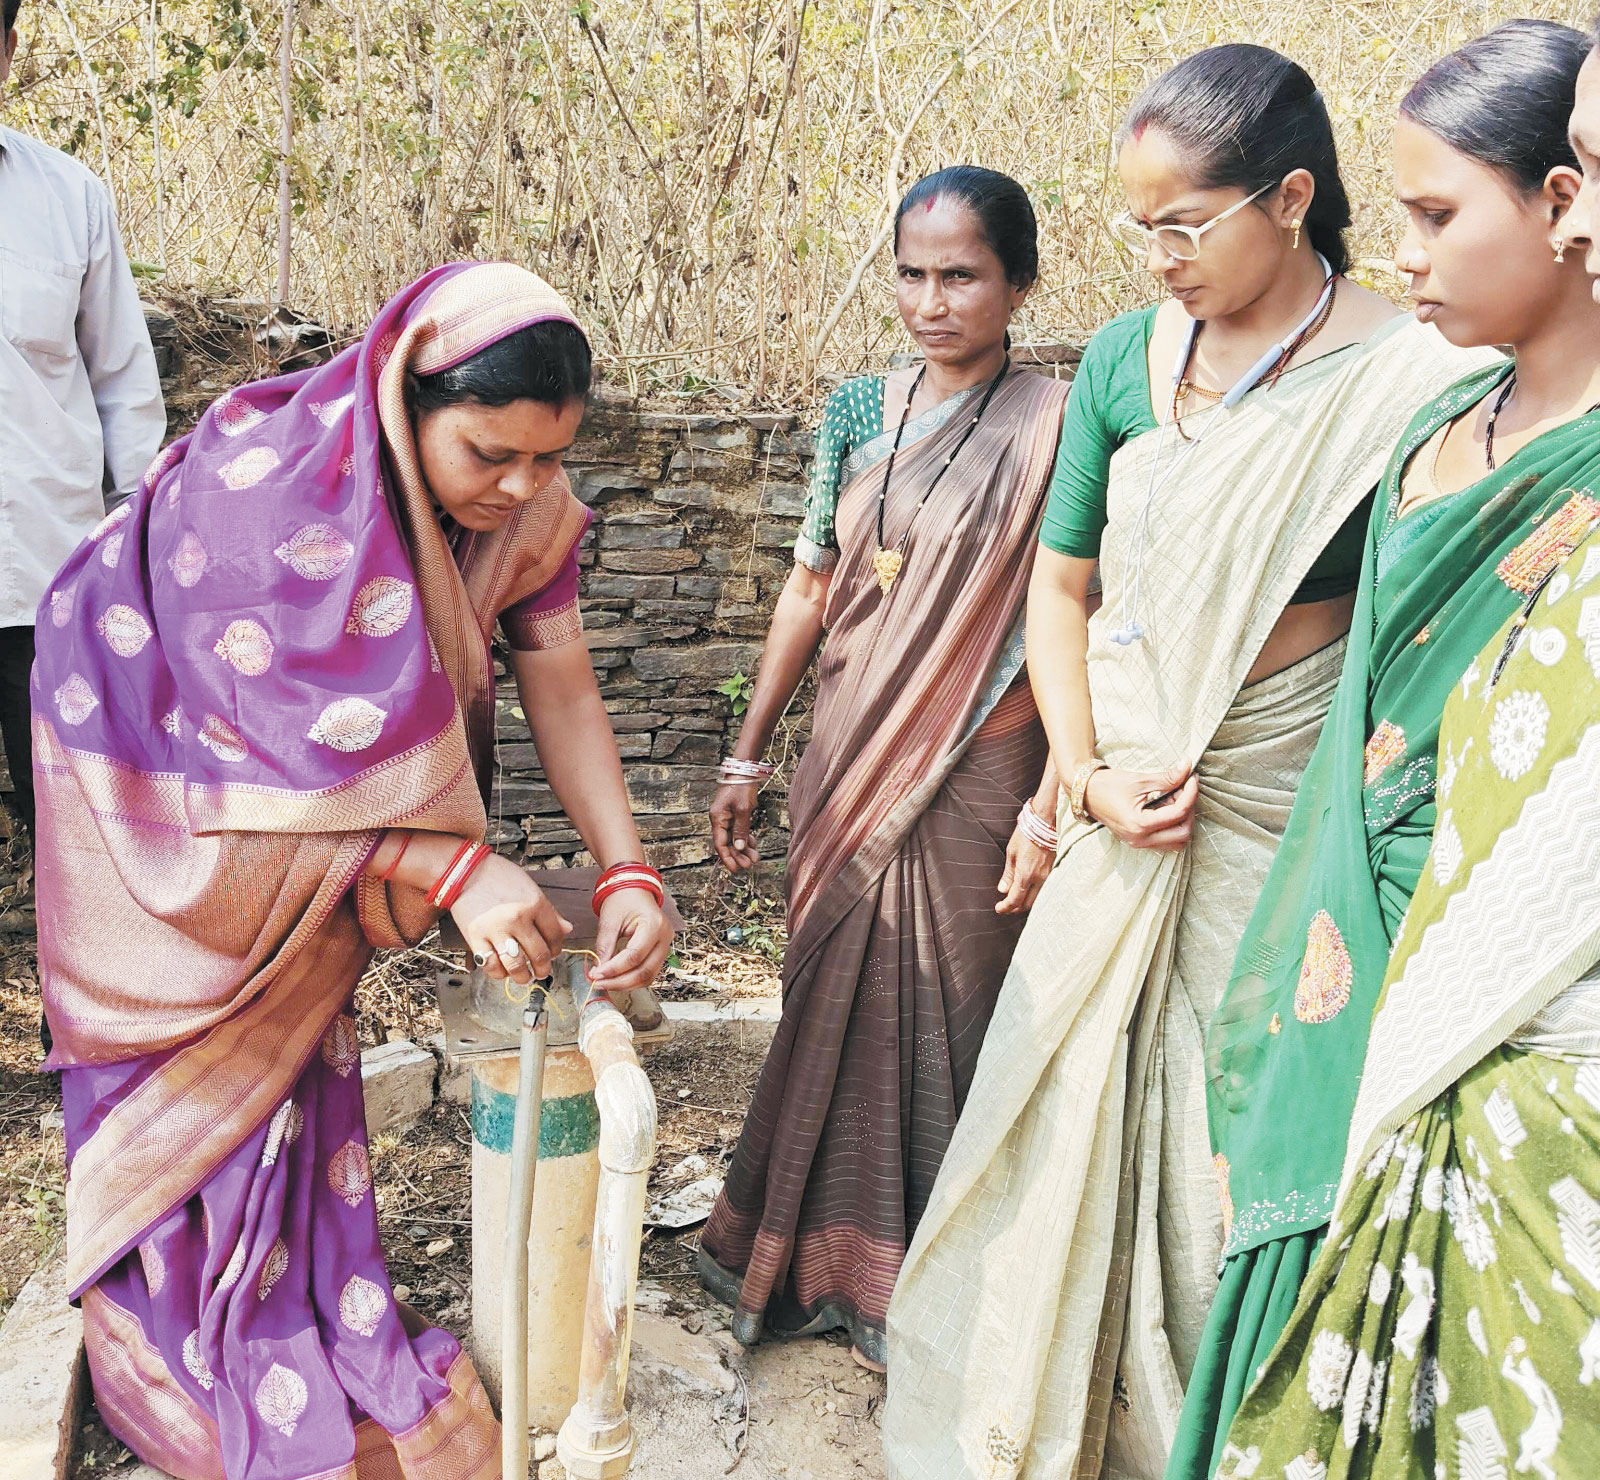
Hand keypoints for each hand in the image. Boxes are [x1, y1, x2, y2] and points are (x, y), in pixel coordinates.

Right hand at [450, 854, 572, 988]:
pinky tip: (503, 970)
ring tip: (524, 976)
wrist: (465, 871)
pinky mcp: (475, 937)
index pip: (555, 936)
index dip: (557, 949)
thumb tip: (567, 929)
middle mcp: (517, 918)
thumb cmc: (499, 877)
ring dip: (523, 976)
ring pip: (516, 965)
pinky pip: (491, 965)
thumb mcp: (530, 888)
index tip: (553, 953)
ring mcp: (496, 929)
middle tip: (542, 971)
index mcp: (535, 903)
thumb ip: (549, 911)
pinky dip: (499, 973)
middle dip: (543, 968)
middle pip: (539, 954)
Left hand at [588, 888, 674, 993]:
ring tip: (605, 983)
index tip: (596, 975)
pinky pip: (648, 972)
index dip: (614, 969)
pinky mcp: (660, 952)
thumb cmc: (623, 899)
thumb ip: (604, 946)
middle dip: (619, 982)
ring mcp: (665, 946)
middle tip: (598, 983)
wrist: (634, 890)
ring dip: (626, 984)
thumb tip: (598, 971)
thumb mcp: (610, 920)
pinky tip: (617, 979)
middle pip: (644, 972)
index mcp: (654, 925)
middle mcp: (664, 937)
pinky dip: (632, 979)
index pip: (634, 956)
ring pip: (648, 977)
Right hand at [710, 782, 760, 871]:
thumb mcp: (743, 810)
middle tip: (750, 865)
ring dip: (743, 849)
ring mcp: (727, 817)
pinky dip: (745, 839)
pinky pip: (738, 831)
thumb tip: (740, 848)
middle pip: (727, 843)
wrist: (744, 770)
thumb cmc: (741, 787)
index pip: (720, 844)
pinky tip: (753, 846)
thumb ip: (741, 829)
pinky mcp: (734, 814)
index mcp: (717, 819)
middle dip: (738, 855)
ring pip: (734, 838)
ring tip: (755, 858)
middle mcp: (720, 820)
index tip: (736, 870)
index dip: (727, 858)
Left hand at [996, 826, 1053, 913]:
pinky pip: (1044, 889)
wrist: (1046, 822)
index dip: (1006, 907)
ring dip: (1026, 902)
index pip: (1015, 900)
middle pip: (1027, 904)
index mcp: (1025, 874)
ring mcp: (1049, 876)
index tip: (999, 908)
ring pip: (1037, 898)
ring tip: (1016, 899)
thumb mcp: (1011, 853)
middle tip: (1006, 906)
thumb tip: (1002, 890)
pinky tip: (1029, 890)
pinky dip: (1035, 894)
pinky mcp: (1054, 871)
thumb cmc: (1027, 834)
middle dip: (1015, 908)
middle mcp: (1039, 879)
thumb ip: (1008, 874)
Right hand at [1082, 765, 1198, 851]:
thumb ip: (1167, 777)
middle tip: (1185, 790)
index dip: (1191, 793)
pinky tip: (1167, 808)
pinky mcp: (1138, 842)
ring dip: (1183, 821)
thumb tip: (1187, 767)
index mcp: (1139, 824)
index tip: (1192, 778)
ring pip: (1177, 841)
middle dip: (1189, 810)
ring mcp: (1138, 843)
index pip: (1178, 813)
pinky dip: (1173, 826)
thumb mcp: (1139, 780)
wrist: (1086, 793)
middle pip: (1183, 833)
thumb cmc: (1109, 785)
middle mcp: (1140, 839)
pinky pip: (1165, 841)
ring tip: (1175, 800)